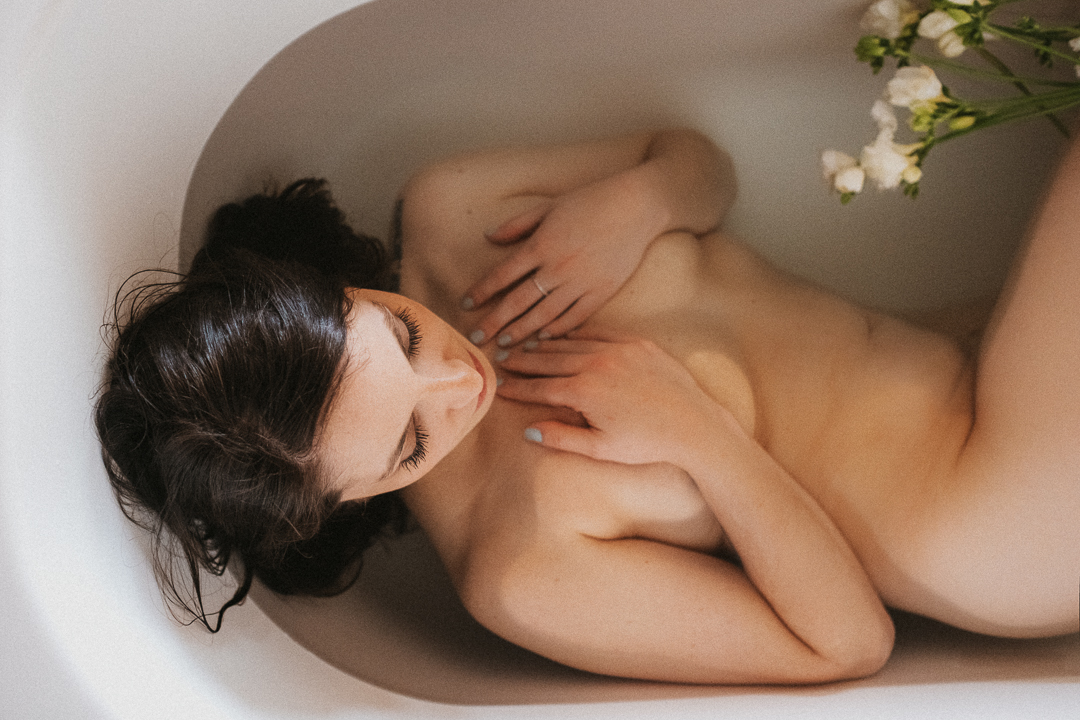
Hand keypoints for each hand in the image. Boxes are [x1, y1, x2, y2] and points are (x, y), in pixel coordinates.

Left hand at [461, 172, 663, 346]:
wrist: (637, 207)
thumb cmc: (591, 201)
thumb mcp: (549, 207)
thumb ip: (517, 224)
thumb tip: (488, 237)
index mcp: (541, 245)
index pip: (502, 274)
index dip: (481, 290)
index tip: (465, 303)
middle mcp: (557, 267)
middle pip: (517, 301)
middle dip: (494, 321)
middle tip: (476, 338)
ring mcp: (580, 282)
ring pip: (543, 315)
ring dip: (521, 331)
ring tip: (504, 344)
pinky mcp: (601, 292)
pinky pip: (574, 317)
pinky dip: (556, 329)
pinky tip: (542, 338)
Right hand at [495, 331, 733, 464]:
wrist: (693, 425)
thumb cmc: (646, 443)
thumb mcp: (600, 449)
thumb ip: (562, 438)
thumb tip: (529, 430)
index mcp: (585, 392)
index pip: (540, 387)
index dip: (517, 387)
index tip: (499, 386)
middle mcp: (597, 365)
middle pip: (549, 360)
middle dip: (524, 361)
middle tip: (502, 359)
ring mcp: (618, 350)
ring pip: (572, 343)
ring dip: (547, 345)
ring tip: (527, 346)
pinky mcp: (637, 343)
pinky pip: (599, 332)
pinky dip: (578, 334)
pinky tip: (566, 336)